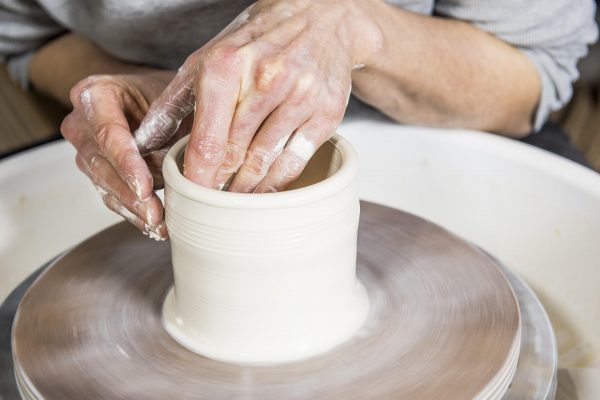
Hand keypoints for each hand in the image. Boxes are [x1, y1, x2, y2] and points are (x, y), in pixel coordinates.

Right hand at [61, 72, 188, 239]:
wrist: (151, 97)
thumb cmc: (162, 93)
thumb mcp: (173, 98)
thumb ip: (173, 125)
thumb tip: (187, 165)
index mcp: (95, 94)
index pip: (108, 133)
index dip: (126, 163)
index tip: (144, 186)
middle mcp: (82, 123)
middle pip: (102, 165)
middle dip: (130, 194)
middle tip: (155, 214)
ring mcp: (86, 150)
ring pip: (105, 185)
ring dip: (133, 208)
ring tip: (159, 224)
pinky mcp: (96, 173)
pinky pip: (111, 197)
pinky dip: (133, 213)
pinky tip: (152, 224)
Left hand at [134, 0, 380, 192]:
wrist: (321, 17)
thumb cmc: (258, 40)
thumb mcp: (207, 58)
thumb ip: (173, 101)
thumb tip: (144, 142)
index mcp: (227, 65)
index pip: (208, 141)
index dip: (197, 179)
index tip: (189, 200)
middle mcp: (267, 79)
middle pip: (235, 157)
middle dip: (219, 188)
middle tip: (209, 207)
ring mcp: (301, 96)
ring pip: (266, 163)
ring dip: (246, 190)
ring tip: (233, 204)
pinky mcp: (327, 112)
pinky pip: (296, 161)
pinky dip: (277, 182)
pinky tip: (263, 191)